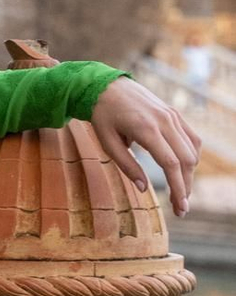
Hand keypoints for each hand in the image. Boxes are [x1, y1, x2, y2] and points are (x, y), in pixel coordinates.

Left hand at [90, 76, 200, 215]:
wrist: (106, 86)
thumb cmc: (102, 116)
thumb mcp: (107, 143)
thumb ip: (126, 166)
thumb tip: (144, 189)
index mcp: (146, 129)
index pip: (171, 164)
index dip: (178, 188)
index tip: (180, 207)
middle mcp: (165, 121)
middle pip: (186, 160)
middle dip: (186, 187)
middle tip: (181, 209)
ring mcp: (172, 115)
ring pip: (192, 150)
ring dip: (190, 174)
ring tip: (181, 194)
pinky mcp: (174, 113)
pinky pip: (191, 138)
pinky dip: (191, 156)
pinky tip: (185, 172)